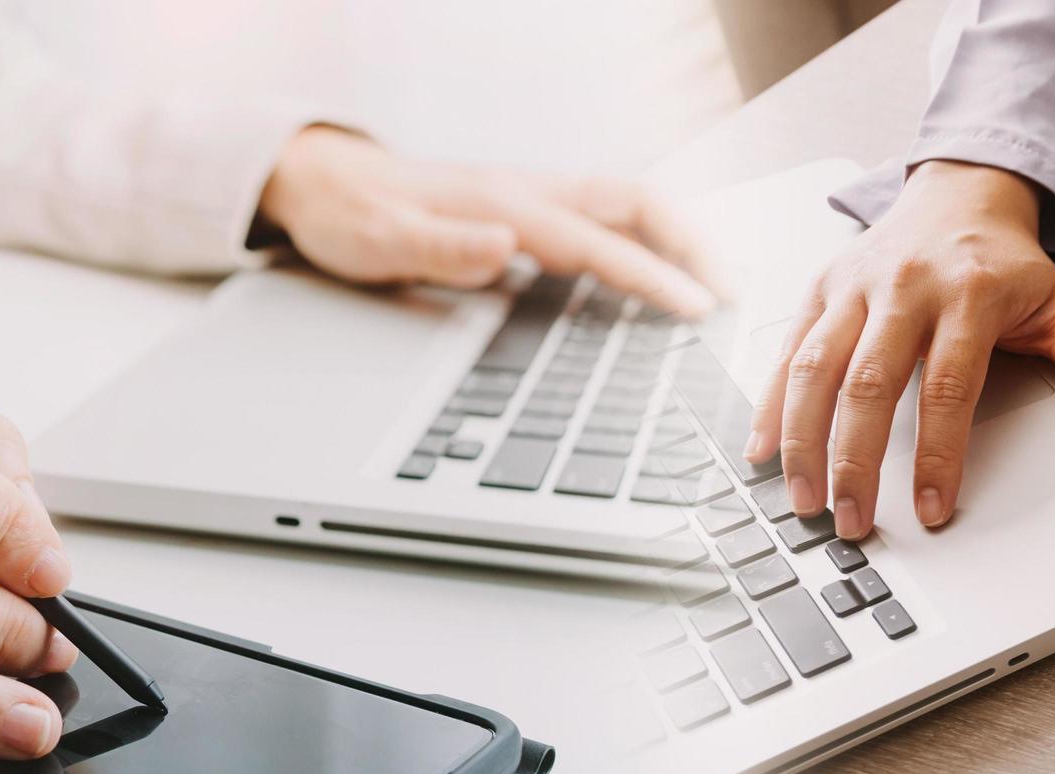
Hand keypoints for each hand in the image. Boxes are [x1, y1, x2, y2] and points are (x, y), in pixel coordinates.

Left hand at [256, 125, 714, 315]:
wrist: (320, 183)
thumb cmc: (348, 217)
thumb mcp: (379, 241)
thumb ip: (442, 247)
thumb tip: (504, 246)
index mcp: (505, 205)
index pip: (598, 243)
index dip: (652, 277)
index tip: (697, 308)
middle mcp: (528, 193)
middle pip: (636, 205)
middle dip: (693, 245)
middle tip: (734, 296)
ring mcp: (533, 198)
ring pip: (628, 207)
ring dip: (679, 239)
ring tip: (717, 286)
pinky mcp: (529, 210)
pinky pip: (607, 218)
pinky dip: (649, 240)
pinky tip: (660, 274)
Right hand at [746, 160, 1054, 539]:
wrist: (960, 193)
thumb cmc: (1002, 260)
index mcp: (967, 295)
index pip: (948, 387)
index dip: (937, 453)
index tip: (930, 507)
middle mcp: (904, 288)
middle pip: (869, 384)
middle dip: (854, 462)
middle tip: (852, 520)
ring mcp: (855, 286)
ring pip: (815, 368)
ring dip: (803, 441)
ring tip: (804, 499)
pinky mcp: (822, 288)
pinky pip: (788, 350)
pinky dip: (770, 404)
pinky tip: (763, 450)